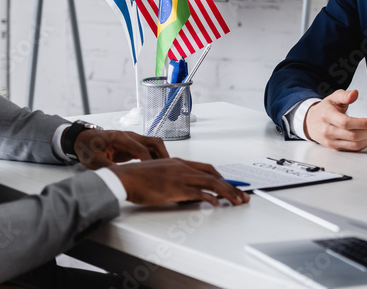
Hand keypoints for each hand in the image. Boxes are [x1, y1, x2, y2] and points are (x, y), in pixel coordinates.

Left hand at [73, 130, 168, 168]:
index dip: (149, 163)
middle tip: (167, 170)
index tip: (154, 174)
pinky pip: (149, 148)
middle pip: (155, 142)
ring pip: (155, 144)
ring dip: (161, 155)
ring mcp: (133, 139)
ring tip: (165, 170)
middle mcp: (130, 136)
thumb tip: (121, 179)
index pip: (142, 150)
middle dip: (163, 156)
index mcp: (121, 138)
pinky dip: (155, 156)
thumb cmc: (87, 148)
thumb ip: (109, 168)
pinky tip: (155, 168)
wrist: (82, 139)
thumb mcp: (94, 161)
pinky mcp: (133, 144)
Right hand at [109, 158, 250, 206]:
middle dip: (231, 186)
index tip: (231, 186)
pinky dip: (210, 198)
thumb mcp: (161, 173)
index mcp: (180, 162)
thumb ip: (175, 179)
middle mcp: (183, 167)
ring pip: (211, 183)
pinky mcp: (175, 188)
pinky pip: (198, 193)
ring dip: (228, 192)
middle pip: (214, 175)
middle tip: (242, 196)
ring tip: (237, 201)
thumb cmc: (138, 178)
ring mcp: (180, 177)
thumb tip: (186, 190)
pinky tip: (217, 204)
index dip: (222, 177)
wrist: (124, 178)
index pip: (208, 168)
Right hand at [303, 89, 366, 151]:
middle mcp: (328, 130)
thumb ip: (344, 95)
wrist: (311, 122)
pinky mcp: (336, 148)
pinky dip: (365, 144)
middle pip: (352, 135)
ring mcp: (331, 141)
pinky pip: (353, 149)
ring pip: (354, 145)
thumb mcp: (333, 98)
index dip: (360, 124)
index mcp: (327, 116)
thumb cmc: (324, 109)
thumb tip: (354, 94)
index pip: (345, 123)